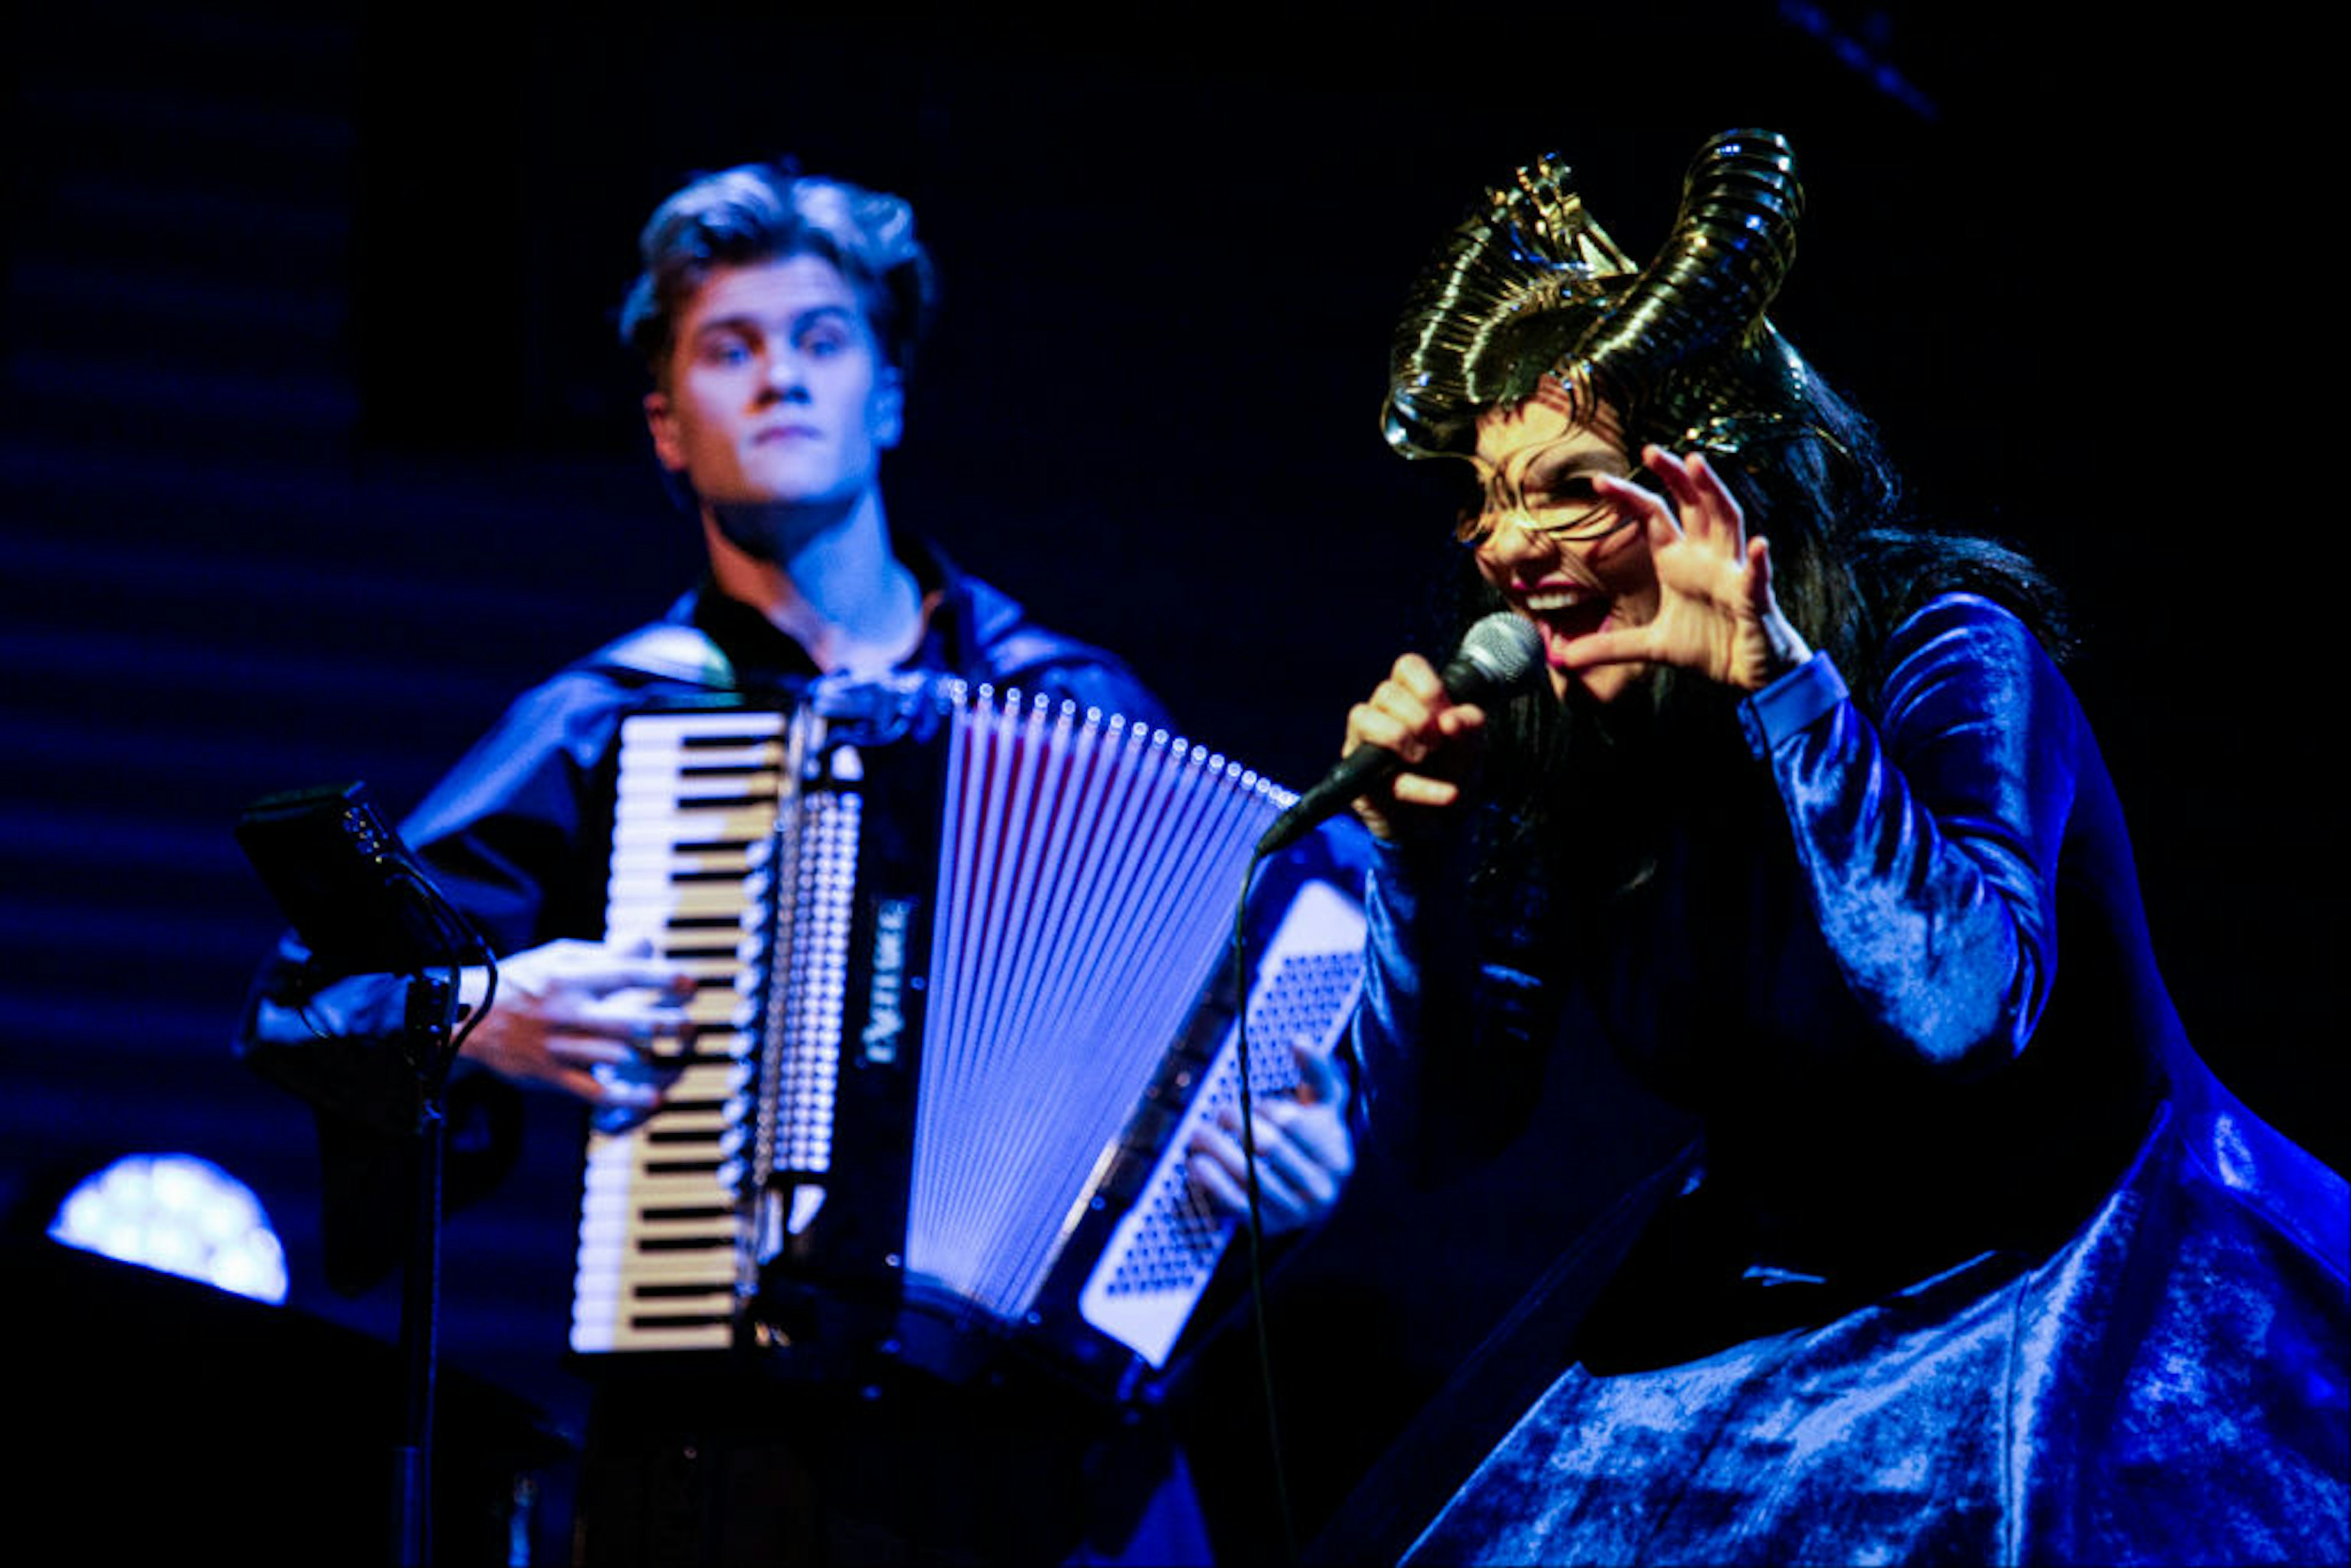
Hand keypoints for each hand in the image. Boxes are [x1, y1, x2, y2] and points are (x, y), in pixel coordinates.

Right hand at [459, 937, 696, 1112]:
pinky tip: (654, 1100)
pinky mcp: (550, 1074)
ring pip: (615, 1057)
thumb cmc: (521, 982)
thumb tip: (649, 946)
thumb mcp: (558, 955)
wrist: (463, 1018)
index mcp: (573, 977)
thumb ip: (604, 953)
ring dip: (653, 1061)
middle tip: (692, 1027)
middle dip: (668, 1024)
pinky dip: (625, 1098)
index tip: (692, 984)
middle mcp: (569, 1011)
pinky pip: (593, 1090)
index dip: (663, 978)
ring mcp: (559, 1045)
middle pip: (628, 1020)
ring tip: (682, 1060)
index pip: (627, 973)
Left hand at [1186, 1041, 1354, 1235]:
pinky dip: (1212, 1184)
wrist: (1311, 1193)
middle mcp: (1321, 1190)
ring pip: (1248, 1176)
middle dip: (1237, 1124)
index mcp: (1337, 1156)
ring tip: (1198, 1133)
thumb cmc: (1314, 1138)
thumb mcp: (1325, 1105)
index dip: (1266, 1107)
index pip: (1293, 1123)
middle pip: (1268, 1148)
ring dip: (1218, 1150)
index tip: (1253, 1103)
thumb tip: (1299, 1040)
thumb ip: (1318, 1071)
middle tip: (1220, 1112)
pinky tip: (1195, 1165)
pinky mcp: (1267, 1228)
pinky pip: (1235, 1205)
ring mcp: (1294, 1213)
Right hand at [1342, 651, 1488, 840]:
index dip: (1427, 685)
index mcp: (1411, 700)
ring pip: (1363, 716)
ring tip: (1423, 758)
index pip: (1407, 667)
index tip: (1445, 714)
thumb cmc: (1451, 776)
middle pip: (1386, 692)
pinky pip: (1374, 770)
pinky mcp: (1357, 778)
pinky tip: (1447, 795)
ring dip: (1400, 735)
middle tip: (1438, 744)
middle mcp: (1382, 715)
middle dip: (1419, 717)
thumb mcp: (1471, 751)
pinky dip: (1419, 787)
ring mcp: (1363, 744)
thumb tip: (1452, 719)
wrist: (1443, 826)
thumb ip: (1470, 729)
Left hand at [1576, 448, 1811, 691]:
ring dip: (1713, 492)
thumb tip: (1564, 658)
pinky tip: (1757, 545)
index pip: (1653, 517)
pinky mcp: (1755, 599)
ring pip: (1727, 521)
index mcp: (1679, 560)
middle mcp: (1707, 557)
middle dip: (1672, 476)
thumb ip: (1610, 646)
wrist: (1751, 671)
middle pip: (1692, 504)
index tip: (1598, 480)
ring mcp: (1733, 573)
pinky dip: (1757, 562)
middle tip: (1649, 450)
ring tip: (1696, 463)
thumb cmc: (1710, 646)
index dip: (1629, 497)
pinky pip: (1757, 577)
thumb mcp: (1652, 647)